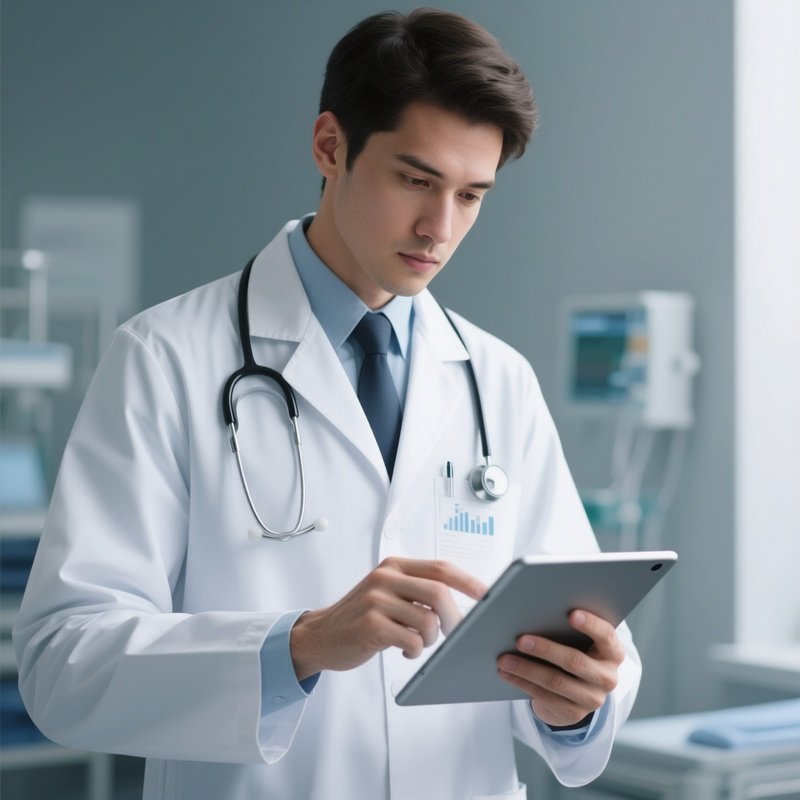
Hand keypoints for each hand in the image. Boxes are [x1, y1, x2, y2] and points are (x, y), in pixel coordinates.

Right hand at [290, 557, 486, 680]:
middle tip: (454, 633)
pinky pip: (411, 640)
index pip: (440, 567)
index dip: (468, 581)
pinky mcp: (370, 625)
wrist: (320, 636)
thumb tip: (460, 603)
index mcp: (394, 566)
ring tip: (417, 642)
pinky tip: (402, 649)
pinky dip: (414, 651)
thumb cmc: (360, 617)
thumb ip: (415, 590)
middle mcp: (385, 578)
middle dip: (454, 617)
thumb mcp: (386, 592)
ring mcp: (376, 600)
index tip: (487, 594)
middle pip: (438, 592)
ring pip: (427, 620)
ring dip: (430, 639)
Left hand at [496, 609, 623, 726]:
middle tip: (520, 639)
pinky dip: (522, 682)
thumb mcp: (576, 638)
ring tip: (504, 659)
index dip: (591, 624)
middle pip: (575, 661)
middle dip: (545, 649)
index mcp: (612, 651)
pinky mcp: (574, 713)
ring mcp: (592, 698)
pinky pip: (545, 696)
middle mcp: (607, 676)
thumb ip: (561, 620)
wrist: (577, 690)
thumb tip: (514, 601)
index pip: (606, 635)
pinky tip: (506, 673)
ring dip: (526, 669)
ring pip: (556, 681)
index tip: (571, 613)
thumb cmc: (573, 649)